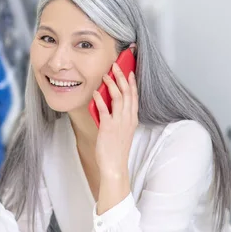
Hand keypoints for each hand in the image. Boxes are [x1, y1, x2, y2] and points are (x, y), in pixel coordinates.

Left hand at [92, 63, 138, 178]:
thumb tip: (108, 103)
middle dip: (122, 77)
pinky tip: (95, 93)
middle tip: (116, 66)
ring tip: (106, 75)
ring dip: (111, 85)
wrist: (115, 165)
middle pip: (127, 93)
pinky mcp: (108, 127)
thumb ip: (119, 117)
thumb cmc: (116, 150)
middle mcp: (128, 119)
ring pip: (118, 98)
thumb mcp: (122, 131)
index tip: (129, 71)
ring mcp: (119, 122)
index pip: (134, 96)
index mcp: (132, 119)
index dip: (132, 82)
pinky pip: (104, 110)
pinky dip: (100, 100)